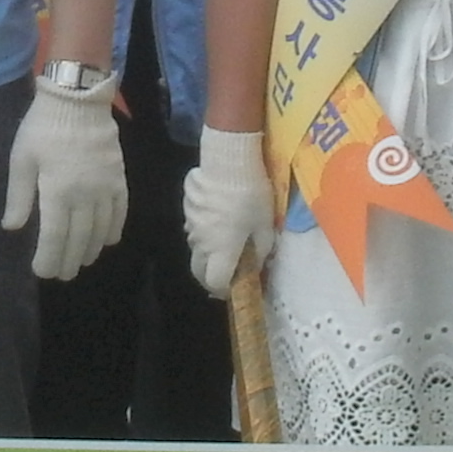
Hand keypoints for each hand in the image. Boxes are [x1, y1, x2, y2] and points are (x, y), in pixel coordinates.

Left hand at [2, 81, 128, 282]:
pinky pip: (121, 212)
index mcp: (57, 191)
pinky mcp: (119, 179)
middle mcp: (85, 196)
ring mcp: (106, 188)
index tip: (43, 272)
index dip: (49, 258)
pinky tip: (106, 241)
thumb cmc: (43, 128)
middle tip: (62, 275)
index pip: (55, 237)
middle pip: (79, 239)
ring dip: (91, 250)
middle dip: (69, 260)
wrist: (78, 99)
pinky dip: (114, 230)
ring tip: (81, 261)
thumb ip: (19, 196)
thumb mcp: (21, 159)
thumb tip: (12, 227)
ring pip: (101, 230)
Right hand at [183, 124, 274, 297]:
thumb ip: (261, 251)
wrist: (228, 161)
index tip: (235, 287)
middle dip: (210, 276)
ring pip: (196, 247)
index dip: (225, 290)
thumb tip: (257, 265)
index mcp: (221, 252)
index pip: (215, 283)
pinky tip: (218, 215)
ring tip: (225, 239)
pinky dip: (204, 229)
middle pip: (198, 270)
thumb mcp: (265, 226)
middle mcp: (201, 243)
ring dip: (208, 251)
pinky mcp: (186, 207)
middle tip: (226, 270)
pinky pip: (194, 226)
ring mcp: (190, 225)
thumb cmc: (252, 196)